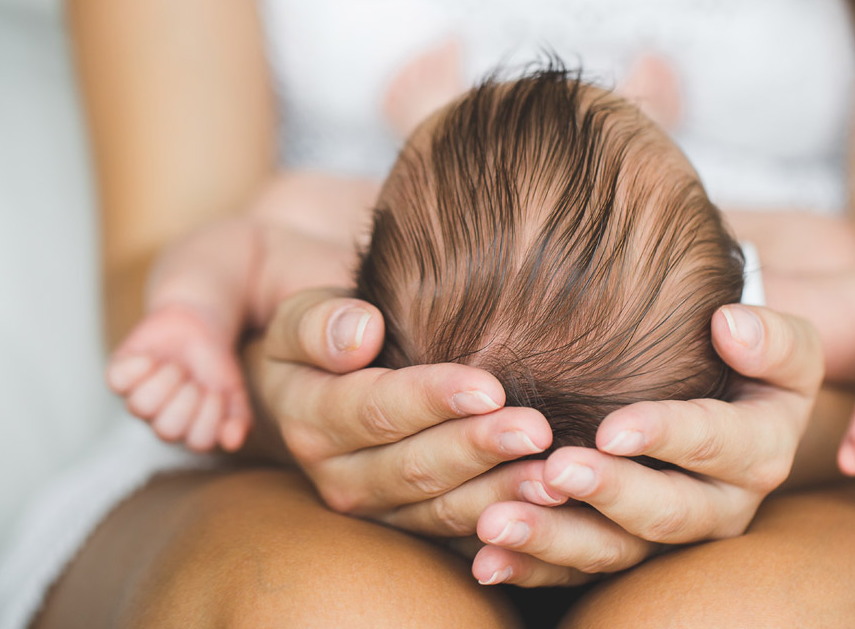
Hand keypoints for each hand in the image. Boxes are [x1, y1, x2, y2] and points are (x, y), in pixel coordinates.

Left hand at [108, 302, 250, 451]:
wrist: (199, 323)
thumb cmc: (214, 364)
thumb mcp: (234, 390)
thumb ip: (239, 417)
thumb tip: (234, 443)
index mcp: (189, 429)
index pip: (199, 441)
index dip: (211, 415)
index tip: (217, 391)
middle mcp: (160, 419)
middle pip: (167, 430)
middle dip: (188, 399)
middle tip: (194, 379)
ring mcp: (137, 399)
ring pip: (140, 407)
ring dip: (165, 381)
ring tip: (175, 366)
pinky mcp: (118, 375)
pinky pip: (117, 380)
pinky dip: (138, 366)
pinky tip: (152, 358)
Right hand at [245, 288, 555, 521]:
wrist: (327, 381)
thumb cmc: (327, 335)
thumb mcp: (300, 317)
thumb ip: (319, 324)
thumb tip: (359, 333)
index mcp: (311, 420)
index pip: (377, 409)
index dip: (433, 399)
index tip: (489, 388)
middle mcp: (341, 478)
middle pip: (416, 468)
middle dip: (479, 449)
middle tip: (537, 432)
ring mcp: (380, 510)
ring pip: (444, 510)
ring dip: (502, 496)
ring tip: (554, 478)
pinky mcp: (415, 529)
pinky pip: (463, 536)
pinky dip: (509, 526)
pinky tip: (550, 510)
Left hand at [451, 305, 823, 586]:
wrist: (737, 401)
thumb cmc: (750, 360)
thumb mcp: (784, 346)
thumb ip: (771, 337)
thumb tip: (730, 325)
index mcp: (759, 451)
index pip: (716, 444)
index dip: (666, 436)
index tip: (611, 428)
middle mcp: (721, 507)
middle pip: (666, 512)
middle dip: (608, 494)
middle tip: (554, 470)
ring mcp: (671, 538)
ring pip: (617, 552)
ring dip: (555, 540)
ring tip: (497, 522)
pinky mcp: (628, 552)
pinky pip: (579, 572)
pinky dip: (531, 567)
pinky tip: (487, 558)